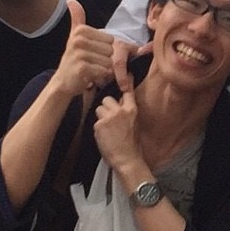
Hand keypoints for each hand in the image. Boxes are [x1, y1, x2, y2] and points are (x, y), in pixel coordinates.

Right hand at [51, 0, 116, 96]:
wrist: (62, 82)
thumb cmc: (72, 60)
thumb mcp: (74, 37)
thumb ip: (76, 18)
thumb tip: (71, 0)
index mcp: (81, 31)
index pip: (110, 39)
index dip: (105, 50)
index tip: (92, 54)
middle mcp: (79, 40)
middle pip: (110, 50)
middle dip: (105, 60)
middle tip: (92, 64)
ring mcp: (80, 54)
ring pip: (108, 61)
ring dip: (103, 70)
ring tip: (92, 70)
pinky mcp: (82, 68)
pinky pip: (103, 71)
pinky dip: (100, 77)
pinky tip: (90, 77)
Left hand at [93, 43, 141, 170]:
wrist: (127, 159)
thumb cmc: (131, 144)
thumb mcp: (133, 124)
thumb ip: (127, 111)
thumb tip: (121, 102)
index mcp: (132, 109)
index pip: (127, 90)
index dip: (124, 80)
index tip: (123, 71)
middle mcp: (121, 110)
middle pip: (107, 99)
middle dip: (106, 107)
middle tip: (110, 121)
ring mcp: (110, 116)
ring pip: (99, 108)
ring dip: (101, 117)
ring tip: (107, 130)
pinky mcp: (100, 124)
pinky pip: (95, 121)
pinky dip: (98, 128)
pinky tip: (104, 136)